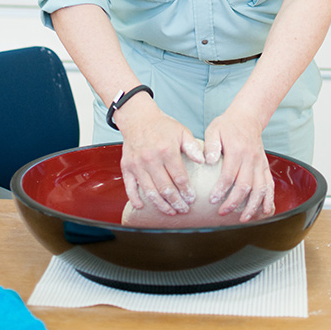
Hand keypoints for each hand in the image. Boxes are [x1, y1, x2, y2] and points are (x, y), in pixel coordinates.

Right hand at [117, 100, 204, 215]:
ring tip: (170, 211)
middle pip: (165, 188)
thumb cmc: (162, 125)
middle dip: (176, 202)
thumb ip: (192, 146)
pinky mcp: (126, 167)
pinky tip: (142, 207)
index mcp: (166, 150)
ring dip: (161, 205)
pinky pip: (130, 187)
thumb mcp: (182, 131)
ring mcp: (137, 164)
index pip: (179, 177)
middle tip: (184, 209)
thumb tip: (203, 161)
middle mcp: (151, 159)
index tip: (192, 199)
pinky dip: (135, 199)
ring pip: (150, 191)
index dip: (186, 191)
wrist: (138, 118)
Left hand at [204, 108, 274, 222]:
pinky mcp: (265, 166)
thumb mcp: (214, 129)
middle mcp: (250, 159)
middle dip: (234, 202)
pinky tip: (266, 212)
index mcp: (237, 151)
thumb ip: (211, 145)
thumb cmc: (228, 125)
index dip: (221, 190)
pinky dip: (269, 199)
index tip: (212, 200)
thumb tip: (208, 160)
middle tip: (223, 212)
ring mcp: (260, 163)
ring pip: (260, 189)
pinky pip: (270, 185)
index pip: (229, 175)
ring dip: (253, 206)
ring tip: (244, 219)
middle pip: (245, 186)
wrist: (248, 117)